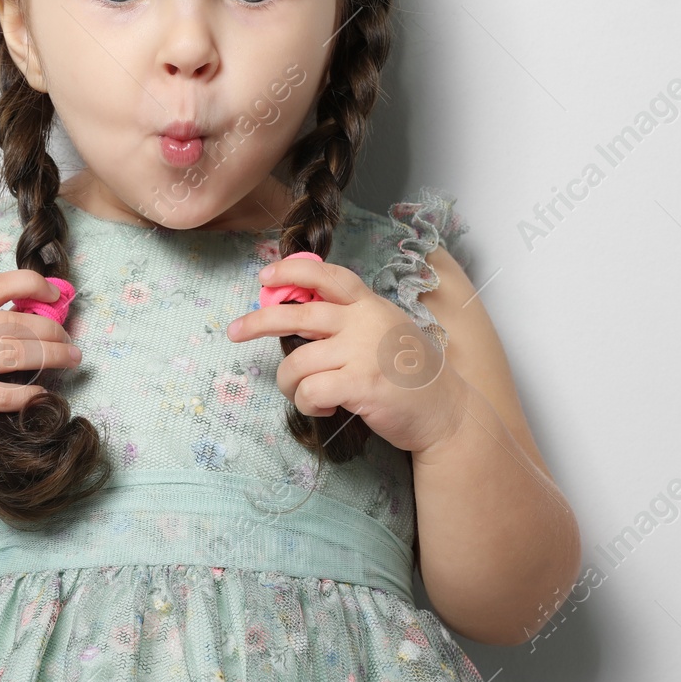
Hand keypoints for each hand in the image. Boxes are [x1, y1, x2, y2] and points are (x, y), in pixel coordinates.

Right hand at [0, 269, 83, 459]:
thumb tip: (22, 312)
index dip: (31, 285)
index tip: (55, 296)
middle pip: (13, 322)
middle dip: (51, 330)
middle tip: (71, 340)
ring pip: (12, 353)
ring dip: (50, 356)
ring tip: (71, 360)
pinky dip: (25, 394)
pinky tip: (41, 395)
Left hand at [226, 255, 467, 454]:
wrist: (447, 411)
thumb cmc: (411, 373)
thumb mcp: (386, 330)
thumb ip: (352, 318)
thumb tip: (301, 313)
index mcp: (369, 305)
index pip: (328, 275)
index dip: (293, 271)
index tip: (264, 275)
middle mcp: (364, 323)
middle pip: (299, 313)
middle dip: (258, 321)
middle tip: (234, 331)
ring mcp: (362, 354)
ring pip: (297, 362)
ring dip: (289, 384)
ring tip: (304, 395)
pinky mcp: (361, 386)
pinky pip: (311, 391)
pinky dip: (308, 404)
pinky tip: (325, 409)